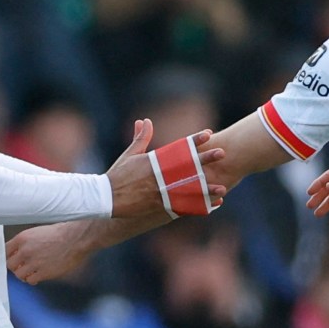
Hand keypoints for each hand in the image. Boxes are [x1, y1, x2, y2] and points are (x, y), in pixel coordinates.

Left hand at [7, 223, 86, 284]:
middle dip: (15, 266)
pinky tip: (38, 275)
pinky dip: (33, 279)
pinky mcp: (42, 273)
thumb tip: (19, 251)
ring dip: (23, 274)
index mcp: (23, 238)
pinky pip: (30, 280)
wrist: (75, 239)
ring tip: (31, 271)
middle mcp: (25, 251)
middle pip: (9, 264)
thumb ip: (26, 242)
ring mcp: (33, 263)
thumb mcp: (38, 232)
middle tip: (22, 265)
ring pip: (18, 275)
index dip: (9, 255)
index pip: (5, 250)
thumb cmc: (60, 233)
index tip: (12, 258)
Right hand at [106, 119, 225, 217]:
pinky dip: (197, 206)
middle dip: (205, 160)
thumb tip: (145, 120)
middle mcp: (160, 175)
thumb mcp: (129, 155)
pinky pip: (184, 206)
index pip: (178, 148)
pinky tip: (210, 207)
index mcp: (154, 161)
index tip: (208, 134)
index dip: (194, 140)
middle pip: (187, 166)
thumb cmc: (117, 175)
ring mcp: (161, 192)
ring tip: (222, 188)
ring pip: (189, 190)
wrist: (105, 198)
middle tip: (221, 153)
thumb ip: (141, 138)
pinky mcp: (160, 206)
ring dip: (206, 189)